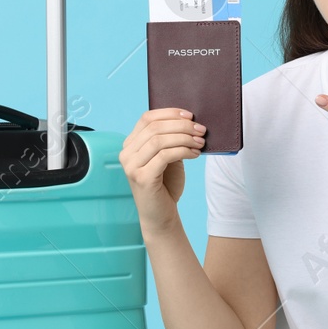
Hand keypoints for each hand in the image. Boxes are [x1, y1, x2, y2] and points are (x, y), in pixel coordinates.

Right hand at [120, 107, 206, 232]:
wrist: (161, 215)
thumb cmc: (165, 185)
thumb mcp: (168, 157)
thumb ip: (171, 139)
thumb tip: (189, 121)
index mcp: (131, 145)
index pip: (147, 118)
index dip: (169, 113)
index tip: (190, 116)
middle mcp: (126, 154)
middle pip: (155, 128)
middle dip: (182, 126)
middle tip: (201, 130)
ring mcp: (132, 166)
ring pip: (159, 140)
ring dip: (184, 138)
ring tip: (200, 142)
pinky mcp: (142, 178)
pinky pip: (165, 155)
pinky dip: (183, 151)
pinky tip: (194, 154)